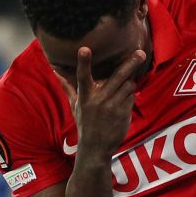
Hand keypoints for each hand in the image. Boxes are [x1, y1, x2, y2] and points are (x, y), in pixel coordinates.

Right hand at [54, 48, 144, 162]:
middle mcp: (98, 100)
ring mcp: (112, 106)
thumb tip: (55, 71)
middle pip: (117, 76)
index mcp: (84, 96)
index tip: (85, 48)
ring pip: (128, 85)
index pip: (82, 76)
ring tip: (124, 87)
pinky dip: (130, 96)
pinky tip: (124, 102)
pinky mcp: (123, 113)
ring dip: (129, 83)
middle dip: (130, 64)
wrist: (96, 148)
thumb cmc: (85, 124)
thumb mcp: (74, 105)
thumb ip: (68, 87)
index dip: (83, 62)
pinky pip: (131, 97)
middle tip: (140, 53)